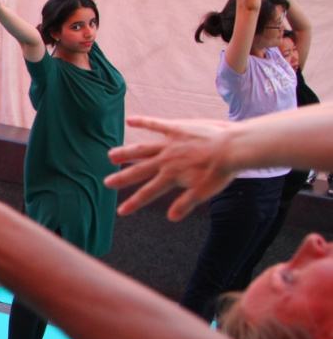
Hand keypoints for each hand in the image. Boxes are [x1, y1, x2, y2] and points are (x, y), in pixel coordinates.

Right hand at [105, 116, 237, 220]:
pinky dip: (142, 122)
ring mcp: (169, 143)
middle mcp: (165, 160)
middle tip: (107, 183)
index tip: (121, 212)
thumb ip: (185, 203)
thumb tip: (171, 218)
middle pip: (139, 170)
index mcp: (171, 176)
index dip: (134, 203)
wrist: (231, 148)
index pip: (148, 193)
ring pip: (142, 149)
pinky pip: (156, 124)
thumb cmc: (220, 171)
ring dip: (126, 153)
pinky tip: (130, 120)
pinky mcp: (176, 128)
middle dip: (123, 178)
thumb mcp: (204, 192)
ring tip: (111, 155)